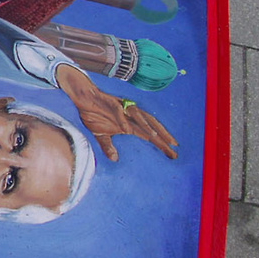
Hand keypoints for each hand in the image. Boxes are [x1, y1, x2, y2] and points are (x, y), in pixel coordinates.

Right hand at [56, 64, 178, 160]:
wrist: (84, 98)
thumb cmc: (94, 114)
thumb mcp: (101, 135)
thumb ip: (108, 147)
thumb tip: (115, 159)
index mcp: (131, 124)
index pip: (150, 135)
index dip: (162, 143)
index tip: (172, 154)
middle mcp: (131, 116)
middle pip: (151, 125)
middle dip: (162, 136)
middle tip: (174, 148)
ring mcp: (122, 109)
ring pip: (139, 117)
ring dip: (147, 126)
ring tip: (155, 137)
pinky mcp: (111, 104)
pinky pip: (119, 113)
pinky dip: (123, 121)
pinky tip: (126, 129)